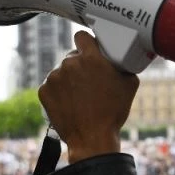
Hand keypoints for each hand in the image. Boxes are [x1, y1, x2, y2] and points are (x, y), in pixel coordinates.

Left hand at [39, 31, 138, 163]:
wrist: (92, 138)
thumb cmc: (112, 113)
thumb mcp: (130, 84)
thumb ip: (123, 67)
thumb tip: (122, 61)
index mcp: (91, 58)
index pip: (81, 36)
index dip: (86, 43)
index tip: (89, 50)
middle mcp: (69, 63)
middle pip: (72, 57)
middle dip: (79, 66)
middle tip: (89, 81)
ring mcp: (54, 77)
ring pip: (61, 72)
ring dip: (68, 80)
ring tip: (79, 97)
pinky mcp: (44, 91)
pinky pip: (51, 86)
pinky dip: (58, 93)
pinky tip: (69, 103)